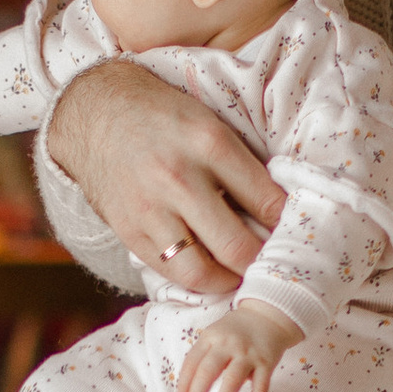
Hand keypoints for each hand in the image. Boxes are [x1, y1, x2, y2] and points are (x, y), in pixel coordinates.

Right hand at [45, 60, 283, 298]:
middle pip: (238, 246)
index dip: (288, 226)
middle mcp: (180, 179)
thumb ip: (242, 162)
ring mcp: (151, 210)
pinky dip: (197, 279)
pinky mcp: (129, 231)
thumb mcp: (208, 121)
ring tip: (242, 274)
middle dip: (262, 263)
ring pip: (202, 272)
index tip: (296, 235)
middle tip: (274, 264)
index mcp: (210, 144)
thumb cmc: (162, 116)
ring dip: (229, 280)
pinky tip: (211, 271)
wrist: (95, 111)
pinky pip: (170, 272)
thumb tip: (280, 208)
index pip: (267, 201)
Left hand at [172, 301, 301, 391]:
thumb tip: (186, 386)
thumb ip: (202, 355)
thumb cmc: (236, 330)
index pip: (192, 362)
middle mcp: (228, 344)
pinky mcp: (266, 362)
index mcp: (211, 337)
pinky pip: (261, 386)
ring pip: (232, 380)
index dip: (184, 382)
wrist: (268, 315)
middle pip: (208, 371)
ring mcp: (248, 353)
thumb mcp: (215, 334)